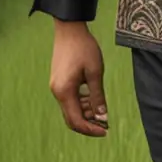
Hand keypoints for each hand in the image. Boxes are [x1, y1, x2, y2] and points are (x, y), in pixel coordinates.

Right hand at [49, 20, 109, 136]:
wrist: (69, 30)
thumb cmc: (84, 48)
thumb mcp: (95, 73)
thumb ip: (98, 96)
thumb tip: (102, 116)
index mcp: (65, 92)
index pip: (76, 121)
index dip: (91, 129)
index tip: (105, 131)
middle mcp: (57, 92)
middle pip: (71, 119)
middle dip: (88, 124)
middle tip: (105, 124)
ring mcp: (56, 87)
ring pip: (71, 109)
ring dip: (86, 112)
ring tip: (101, 107)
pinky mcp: (59, 82)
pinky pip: (69, 100)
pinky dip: (81, 103)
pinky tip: (93, 97)